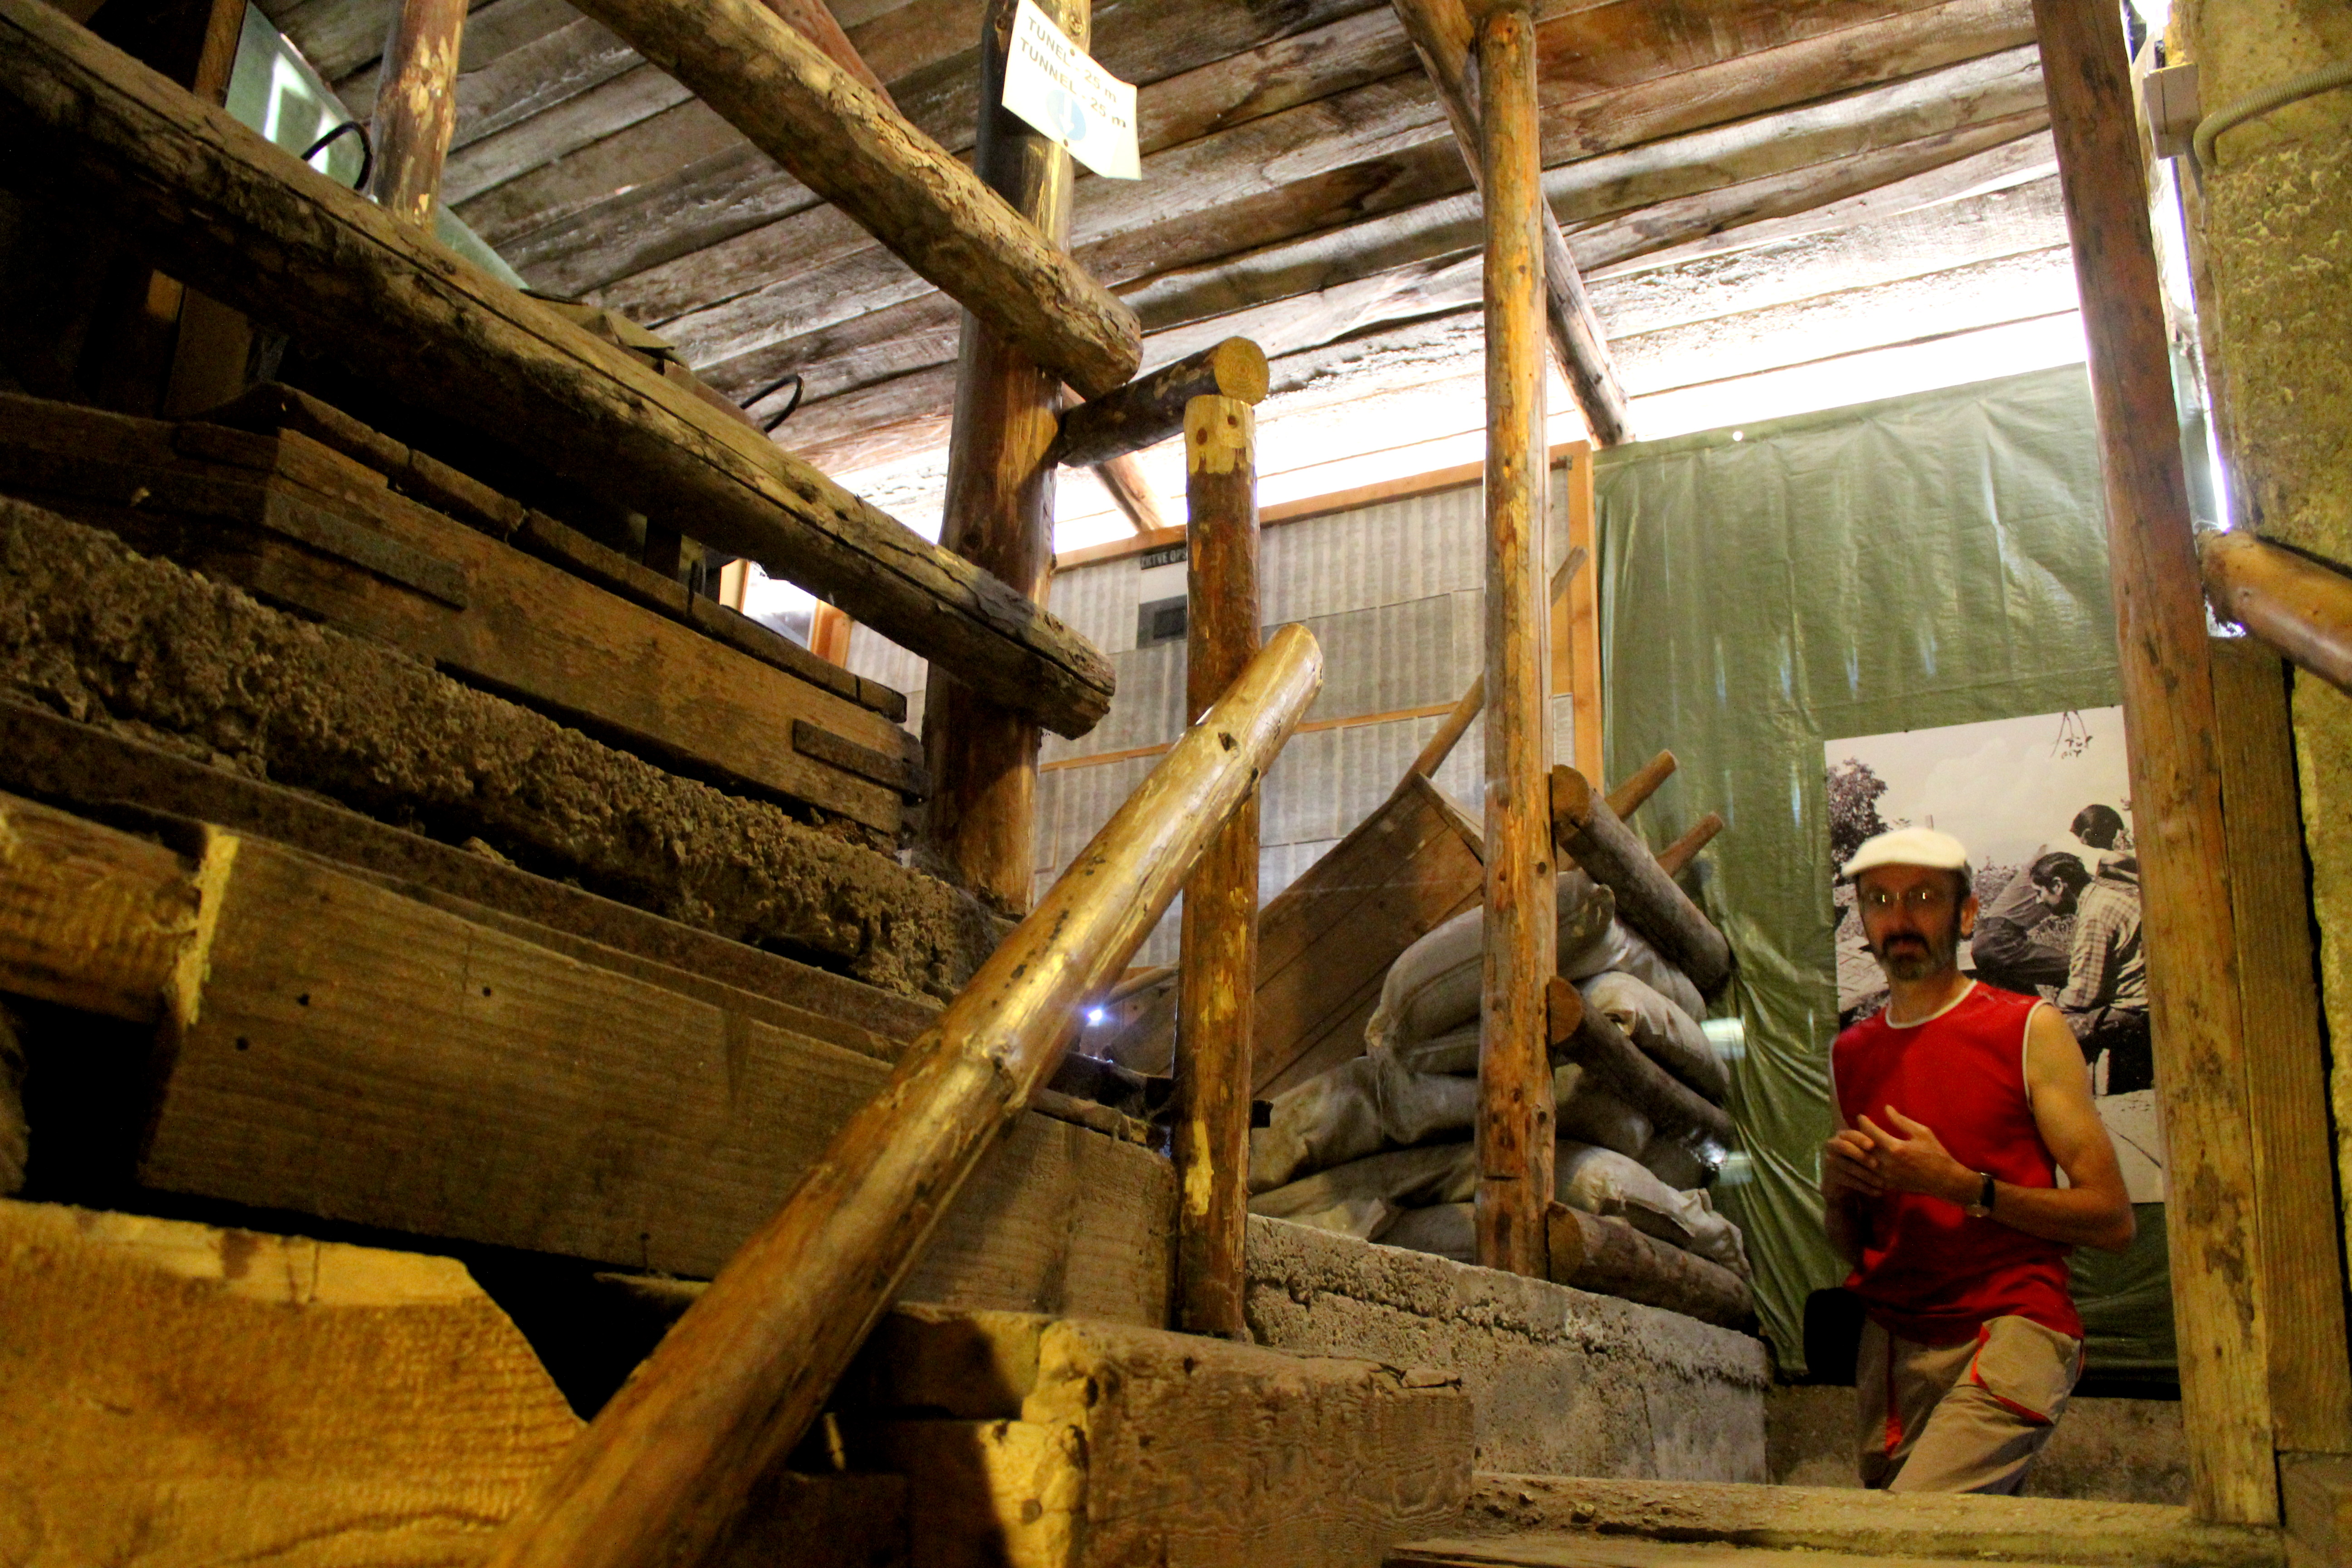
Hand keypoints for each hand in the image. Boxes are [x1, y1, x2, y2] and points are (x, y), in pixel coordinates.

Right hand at [1821, 1128, 1882, 1200]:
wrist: (1849, 1179)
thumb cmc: (1865, 1158)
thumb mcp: (1869, 1147)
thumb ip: (1874, 1136)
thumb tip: (1881, 1126)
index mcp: (1843, 1135)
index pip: (1850, 1134)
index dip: (1860, 1139)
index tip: (1872, 1145)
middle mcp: (1834, 1146)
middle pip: (1844, 1147)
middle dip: (1861, 1155)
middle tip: (1876, 1164)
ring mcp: (1831, 1161)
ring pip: (1848, 1167)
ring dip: (1866, 1175)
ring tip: (1882, 1183)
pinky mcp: (1833, 1177)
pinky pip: (1849, 1182)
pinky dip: (1865, 1187)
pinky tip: (1878, 1192)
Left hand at [1854, 1106, 1974, 1205]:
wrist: (1944, 1181)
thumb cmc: (1936, 1154)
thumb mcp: (1922, 1133)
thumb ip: (1901, 1121)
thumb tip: (1886, 1108)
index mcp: (1895, 1147)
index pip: (1870, 1132)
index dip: (1863, 1122)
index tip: (1861, 1116)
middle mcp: (1887, 1163)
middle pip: (1860, 1148)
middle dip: (1853, 1138)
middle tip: (1849, 1130)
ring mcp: (1886, 1176)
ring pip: (1860, 1164)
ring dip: (1853, 1153)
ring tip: (1848, 1145)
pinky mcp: (1887, 1185)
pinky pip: (1867, 1177)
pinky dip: (1860, 1168)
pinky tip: (1857, 1161)